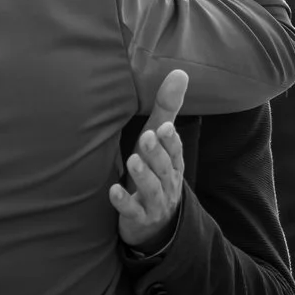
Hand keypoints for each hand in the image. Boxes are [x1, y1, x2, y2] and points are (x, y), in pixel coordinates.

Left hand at [110, 70, 187, 249]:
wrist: (153, 222)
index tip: (164, 128)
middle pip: (165, 169)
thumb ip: (166, 109)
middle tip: (146, 137)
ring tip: (133, 161)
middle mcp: (168, 184)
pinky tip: (113, 191)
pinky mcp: (138, 218)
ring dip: (143, 175)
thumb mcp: (159, 142)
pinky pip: (133, 212)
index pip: (175, 152)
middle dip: (156, 154)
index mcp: (173, 165)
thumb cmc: (153, 172)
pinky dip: (123, 202)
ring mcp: (154, 203)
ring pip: (152, 190)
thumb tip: (180, 72)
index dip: (170, 141)